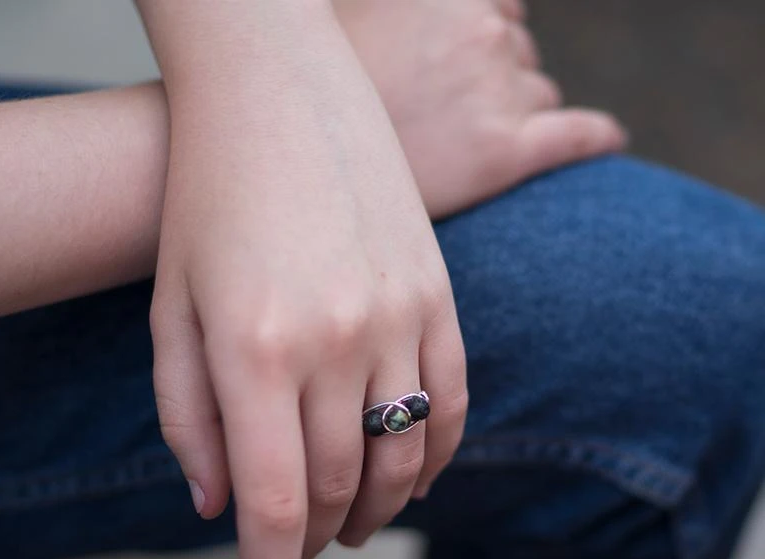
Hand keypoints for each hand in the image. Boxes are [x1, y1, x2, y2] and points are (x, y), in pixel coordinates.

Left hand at [147, 1, 466, 558]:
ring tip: (350, 526)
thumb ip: (188, 421)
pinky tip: (412, 479)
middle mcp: (338, 342)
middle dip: (312, 544)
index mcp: (256, 352)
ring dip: (376, 512)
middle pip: (339, 491)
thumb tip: (215, 511)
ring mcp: (401, 317)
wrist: (279, 93)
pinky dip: (433, 458)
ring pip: (404, 460)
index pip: (273, 508)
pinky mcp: (441, 296)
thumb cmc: (205, 202)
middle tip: (296, 556)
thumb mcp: (171, 312)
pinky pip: (452, 405)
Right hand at [339, 0, 625, 217]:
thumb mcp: (349, 31)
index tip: (460, 74)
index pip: (500, 11)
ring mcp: (497, 90)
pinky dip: (598, 137)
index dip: (486, 43)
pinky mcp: (507, 152)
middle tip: (446, 124)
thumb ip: (405, 19)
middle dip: (498, 85)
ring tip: (458, 151)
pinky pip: (578, 135)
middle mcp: (481, 32)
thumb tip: (478, 21)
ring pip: (539, 100)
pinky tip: (610, 141)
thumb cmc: (323, 107)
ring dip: (514, 119)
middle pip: (521, 58)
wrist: (308, 182)